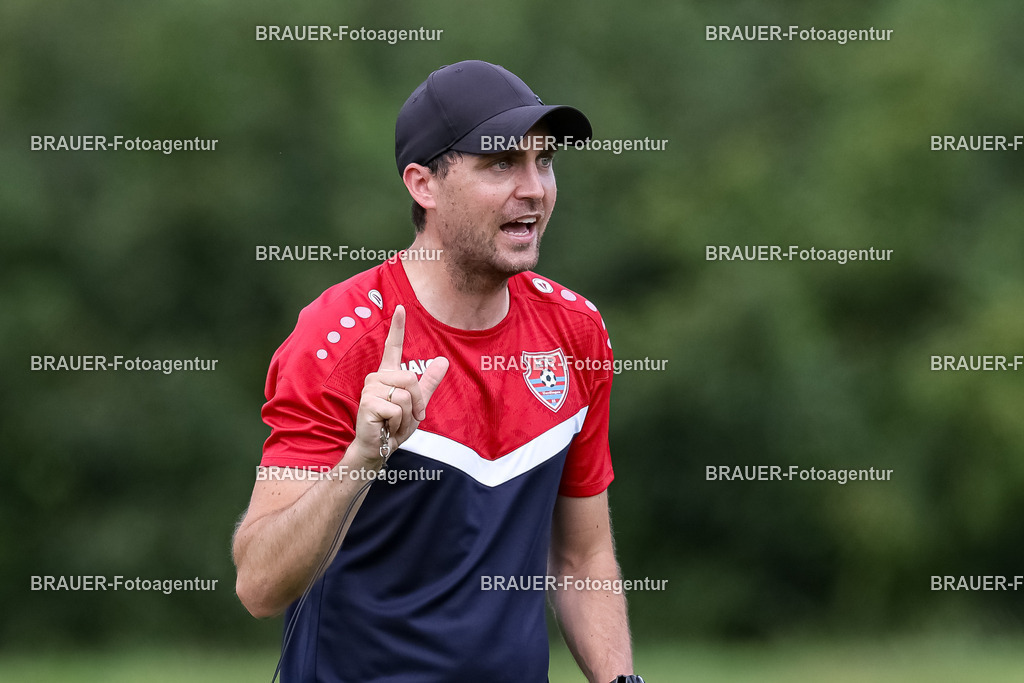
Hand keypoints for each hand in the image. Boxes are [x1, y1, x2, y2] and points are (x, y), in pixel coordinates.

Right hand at [352, 305, 448, 464]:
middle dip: (417, 401)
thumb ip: (428, 382)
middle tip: (407, 416)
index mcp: (388, 374)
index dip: (397, 327)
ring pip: (405, 394)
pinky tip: (386, 426)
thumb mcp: (417, 403)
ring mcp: (370, 388)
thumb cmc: (394, 424)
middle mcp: (377, 377)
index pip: (393, 346)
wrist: (379, 446)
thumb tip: (442, 361)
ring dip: (407, 414)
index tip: (401, 308)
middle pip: (410, 378)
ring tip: (394, 422)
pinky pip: (397, 407)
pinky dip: (398, 422)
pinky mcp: (368, 402)